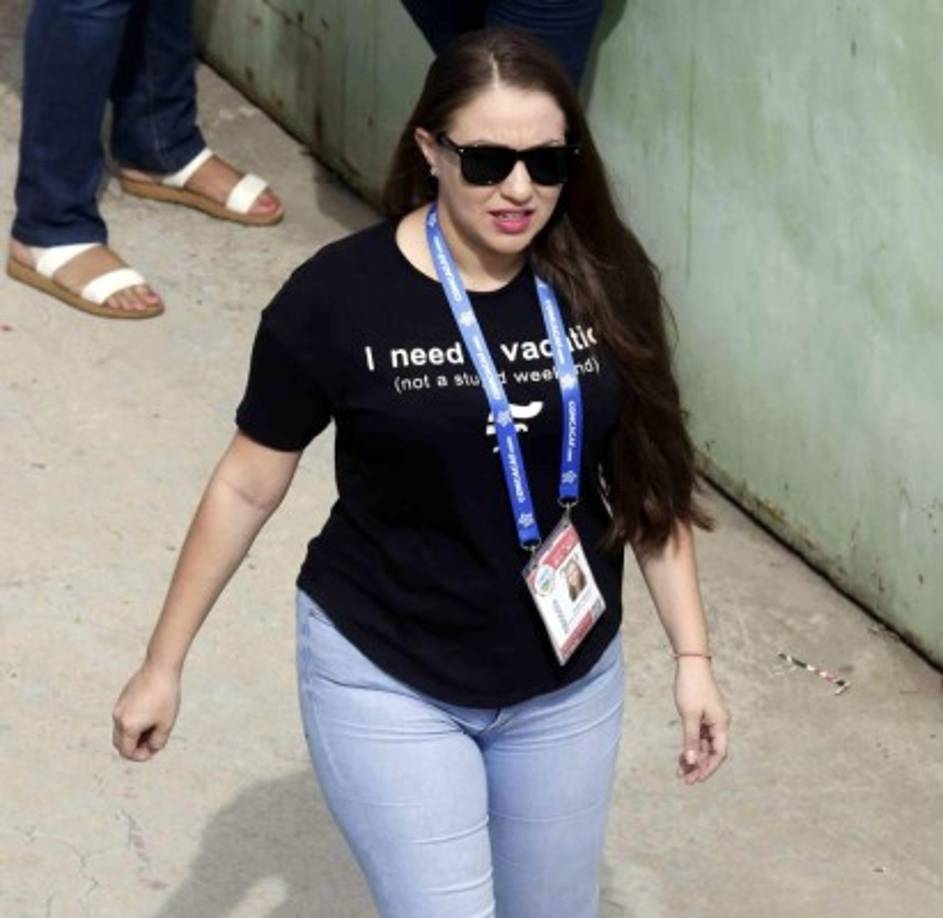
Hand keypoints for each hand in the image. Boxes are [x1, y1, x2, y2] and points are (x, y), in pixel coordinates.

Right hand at [112, 661, 180, 761]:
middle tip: (154, 741)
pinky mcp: (122, 698)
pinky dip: (133, 723)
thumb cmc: (166, 696)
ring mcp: (118, 707)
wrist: (160, 668)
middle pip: (120, 744)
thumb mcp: (166, 723)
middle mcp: (118, 718)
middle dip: (135, 747)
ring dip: (134, 735)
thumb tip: (150, 749)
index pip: (127, 752)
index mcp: (128, 727)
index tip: (156, 749)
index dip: (141, 756)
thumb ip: (157, 742)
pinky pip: (124, 717)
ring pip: (121, 731)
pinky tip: (151, 715)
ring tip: (155, 727)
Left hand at [673, 658, 729, 783]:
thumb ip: (691, 740)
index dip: (708, 768)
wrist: (690, 663)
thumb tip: (693, 762)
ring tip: (680, 771)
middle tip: (685, 780)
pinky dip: (691, 745)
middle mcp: (720, 724)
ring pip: (704, 745)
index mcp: (721, 724)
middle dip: (699, 766)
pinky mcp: (703, 714)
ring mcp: (712, 719)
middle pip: (712, 752)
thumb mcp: (689, 716)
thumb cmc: (691, 688)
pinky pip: (699, 736)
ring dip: (694, 757)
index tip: (695, 780)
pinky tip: (682, 755)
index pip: (719, 754)